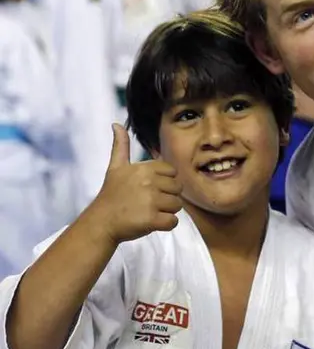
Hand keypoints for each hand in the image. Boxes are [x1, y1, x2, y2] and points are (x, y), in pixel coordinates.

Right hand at [88, 124, 183, 244]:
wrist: (100, 222)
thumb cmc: (111, 195)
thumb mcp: (116, 167)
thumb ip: (120, 146)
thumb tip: (116, 124)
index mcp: (145, 168)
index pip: (173, 173)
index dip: (164, 183)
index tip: (147, 189)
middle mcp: (149, 182)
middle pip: (178, 189)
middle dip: (167, 197)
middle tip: (147, 203)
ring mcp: (151, 201)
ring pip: (177, 205)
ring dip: (166, 212)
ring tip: (147, 212)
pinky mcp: (151, 219)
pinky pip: (173, 222)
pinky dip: (166, 225)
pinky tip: (151, 223)